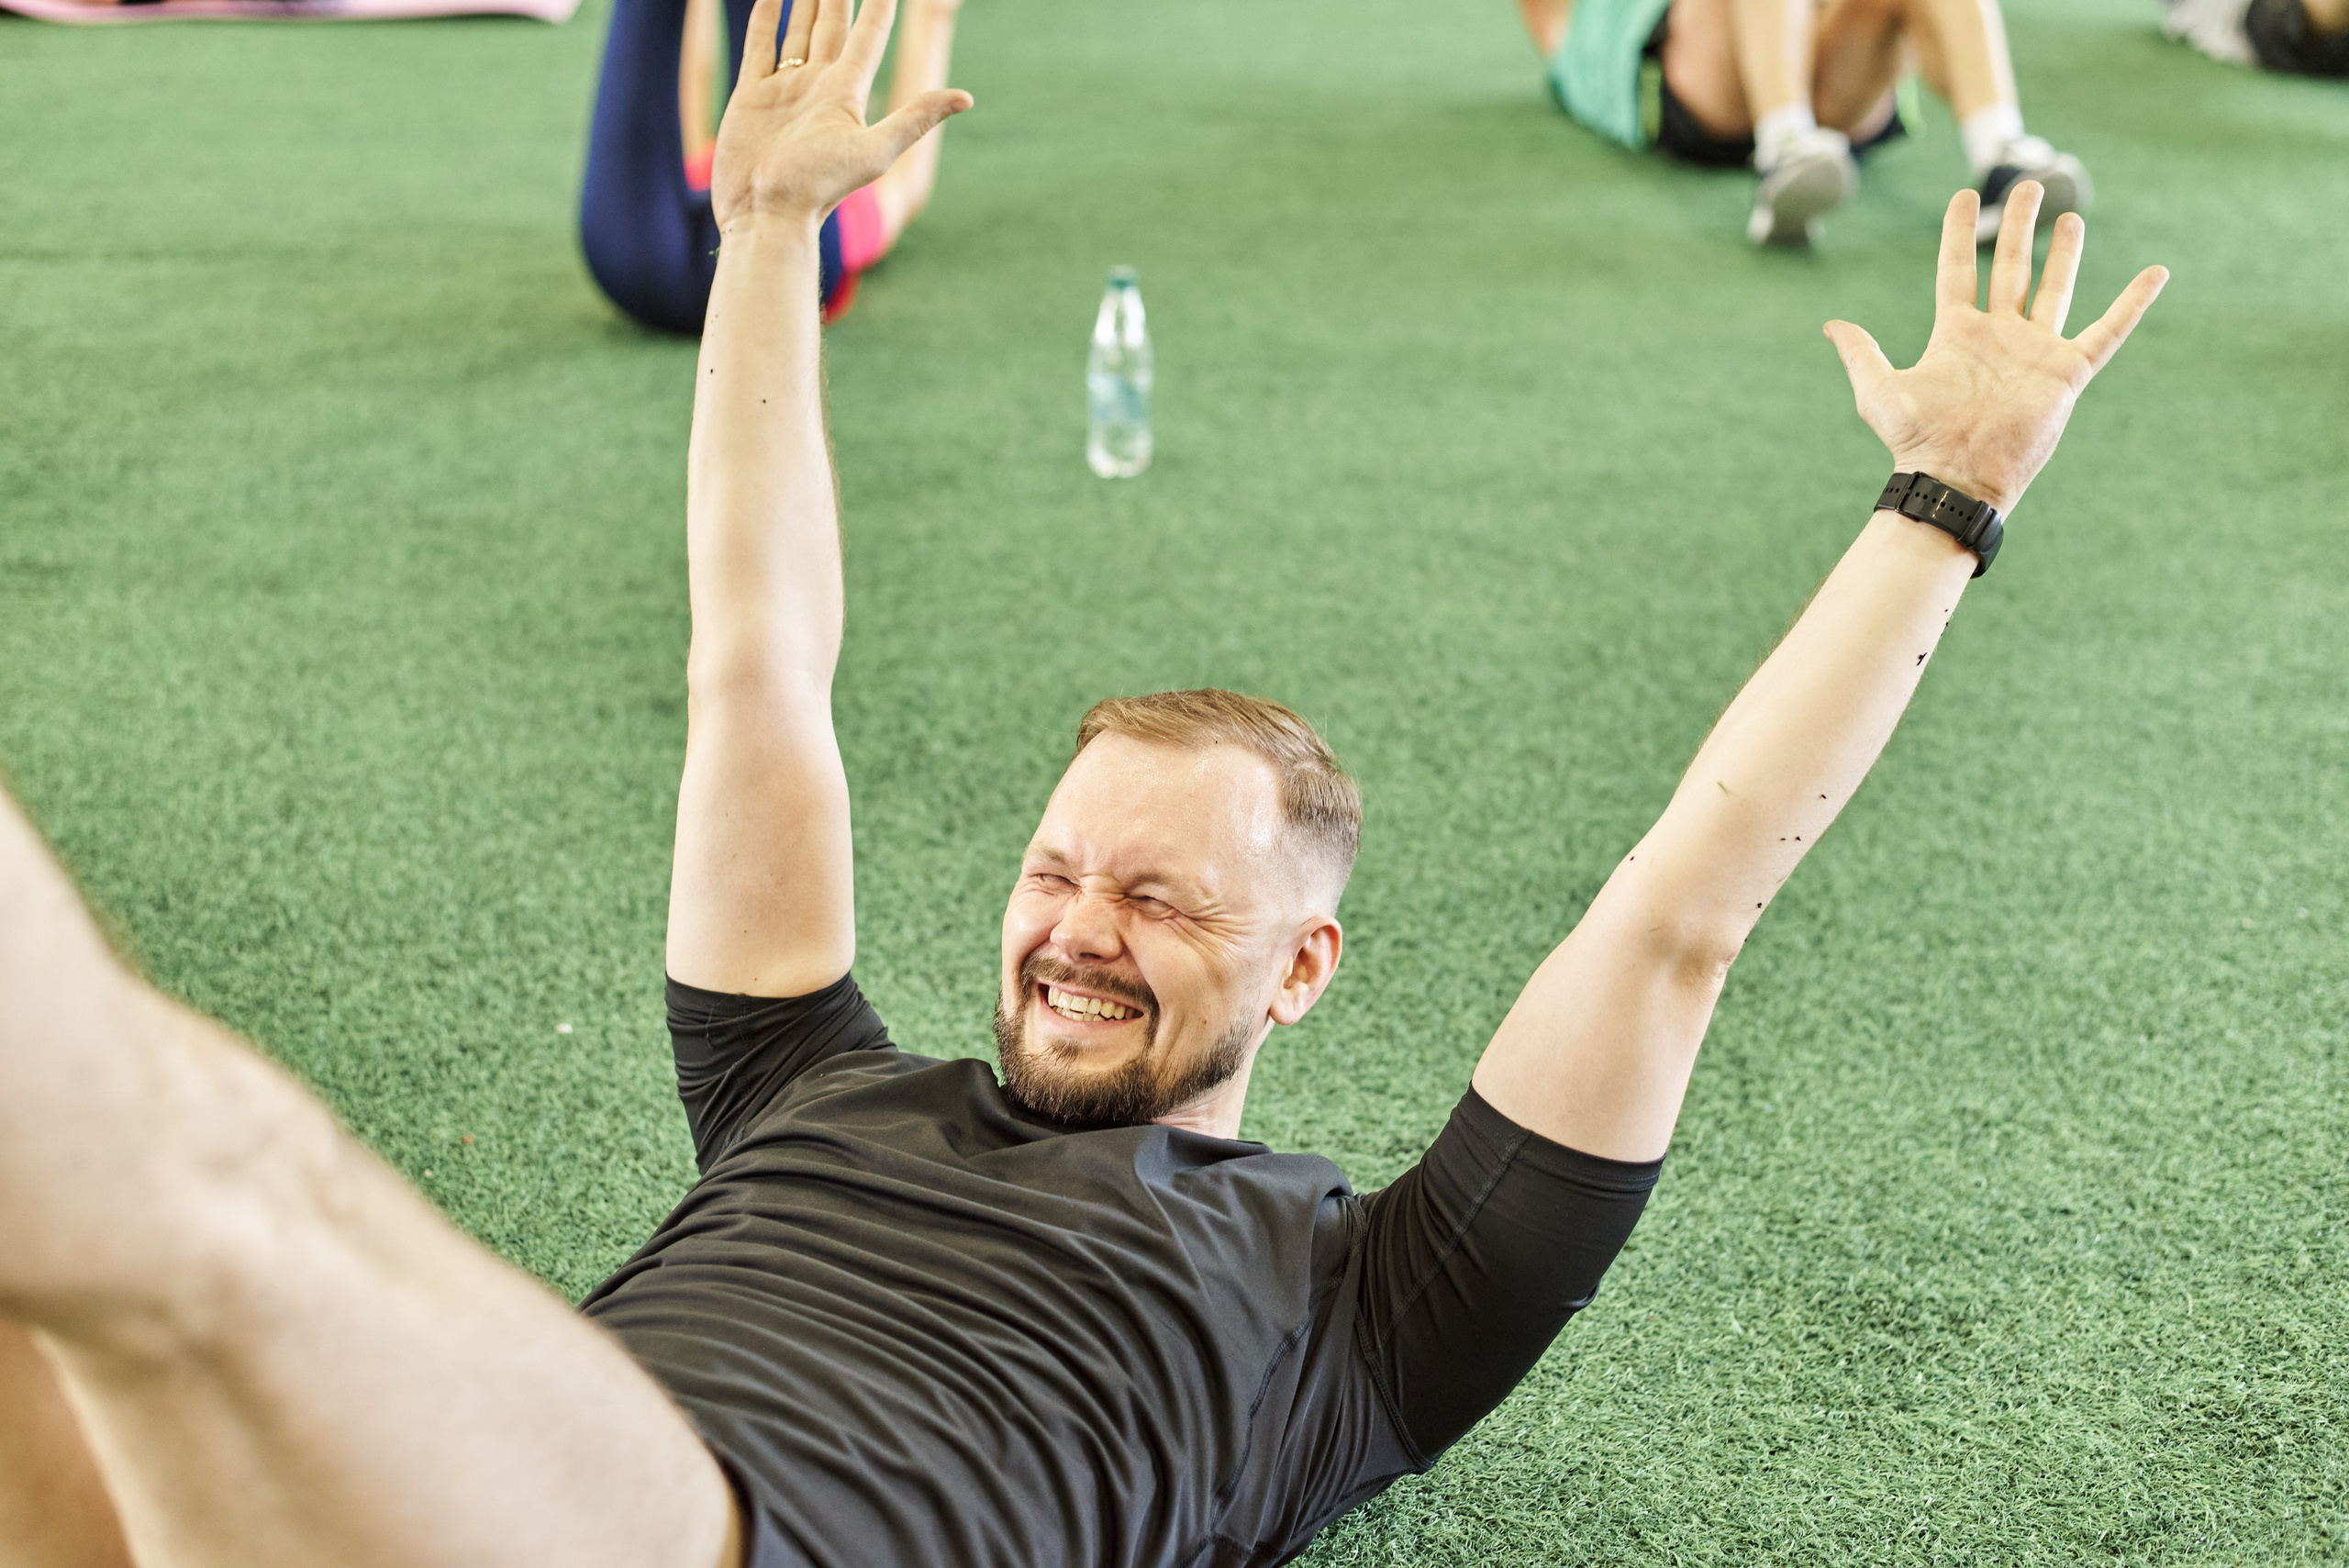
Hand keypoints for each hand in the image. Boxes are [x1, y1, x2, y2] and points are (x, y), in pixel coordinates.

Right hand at [709, 0, 972, 230]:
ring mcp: (784, 89)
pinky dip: (764, 18)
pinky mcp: (751, 96)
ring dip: (803, 1)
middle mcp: (817, 86)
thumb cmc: (820, 187)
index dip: (879, 4)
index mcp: (846, 93)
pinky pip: (760, 46)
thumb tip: (967, 98)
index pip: (868, 35)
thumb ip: (916, 119)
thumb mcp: (874, 151)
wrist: (767, 215)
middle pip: (832, 25)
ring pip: (797, 30)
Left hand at [1824, 184, 2166, 516]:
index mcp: (1956, 334)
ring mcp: (2034, 352)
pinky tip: (2156, 274)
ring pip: (2054, 289)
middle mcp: (1998, 336)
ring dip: (2063, 253)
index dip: (1959, 233)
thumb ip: (1862, 353)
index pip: (1958, 270)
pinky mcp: (2066, 372)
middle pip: (2010, 267)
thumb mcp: (1880, 391)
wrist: (1957, 476)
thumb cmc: (1918, 441)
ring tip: (2069, 216)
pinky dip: (2134, 303)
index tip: (1963, 196)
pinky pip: (2109, 331)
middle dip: (2018, 226)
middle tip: (2028, 185)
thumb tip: (1831, 325)